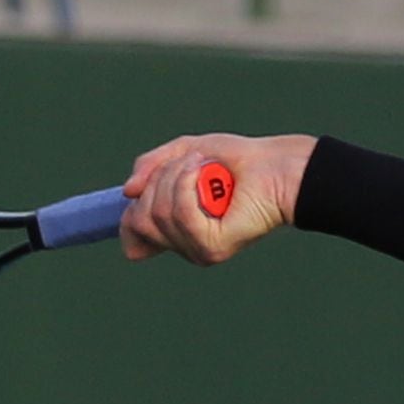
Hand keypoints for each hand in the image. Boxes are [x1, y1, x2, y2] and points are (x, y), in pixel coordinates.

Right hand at [119, 132, 312, 263]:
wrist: (275, 167)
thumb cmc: (236, 161)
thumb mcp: (182, 153)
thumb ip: (150, 168)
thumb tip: (128, 192)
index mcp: (176, 231)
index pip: (133, 241)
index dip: (130, 214)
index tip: (142, 188)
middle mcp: (184, 246)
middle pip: (138, 220)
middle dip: (157, 180)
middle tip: (189, 164)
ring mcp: (197, 250)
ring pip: (157, 212)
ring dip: (177, 175)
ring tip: (205, 165)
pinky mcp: (212, 248)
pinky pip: (180, 213)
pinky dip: (188, 182)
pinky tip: (207, 173)